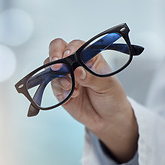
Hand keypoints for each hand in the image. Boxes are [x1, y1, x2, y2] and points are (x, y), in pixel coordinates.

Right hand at [48, 38, 137, 162]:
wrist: (108, 120)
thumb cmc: (112, 98)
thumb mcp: (107, 86)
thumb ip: (92, 77)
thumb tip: (77, 70)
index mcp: (90, 57)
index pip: (76, 45)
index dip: (70, 48)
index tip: (68, 56)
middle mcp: (76, 64)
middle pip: (57, 50)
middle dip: (54, 56)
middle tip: (57, 67)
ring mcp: (66, 76)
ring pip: (51, 68)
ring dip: (59, 78)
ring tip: (71, 88)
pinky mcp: (60, 90)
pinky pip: (52, 85)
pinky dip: (59, 90)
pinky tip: (71, 96)